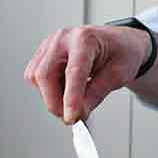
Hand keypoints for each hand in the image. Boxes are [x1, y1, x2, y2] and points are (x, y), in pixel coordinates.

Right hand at [24, 24, 152, 123]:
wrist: (118, 42)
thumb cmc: (121, 53)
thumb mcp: (119, 74)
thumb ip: (97, 93)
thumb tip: (79, 113)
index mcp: (85, 39)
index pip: (73, 71)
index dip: (70, 97)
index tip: (71, 118)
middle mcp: (63, 38)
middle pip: (45, 74)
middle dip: (56, 103)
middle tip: (73, 118)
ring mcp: (50, 45)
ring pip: (36, 78)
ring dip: (52, 97)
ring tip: (75, 98)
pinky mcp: (43, 54)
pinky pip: (35, 77)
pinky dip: (48, 90)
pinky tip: (65, 90)